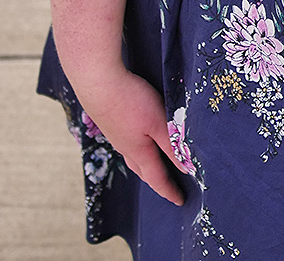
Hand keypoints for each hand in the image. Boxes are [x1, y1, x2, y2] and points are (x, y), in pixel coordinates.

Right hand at [70, 63, 190, 205]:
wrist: (97, 81)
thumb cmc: (131, 101)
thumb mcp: (159, 123)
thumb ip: (172, 145)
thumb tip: (187, 168)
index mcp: (138, 152)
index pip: (157, 178)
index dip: (170, 190)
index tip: (180, 201)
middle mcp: (125, 146)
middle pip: (143, 170)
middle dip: (156, 180)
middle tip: (169, 186)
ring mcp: (116, 133)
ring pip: (133, 155)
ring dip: (145, 164)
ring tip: (154, 163)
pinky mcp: (111, 119)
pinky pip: (126, 141)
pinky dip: (136, 147)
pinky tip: (135, 136)